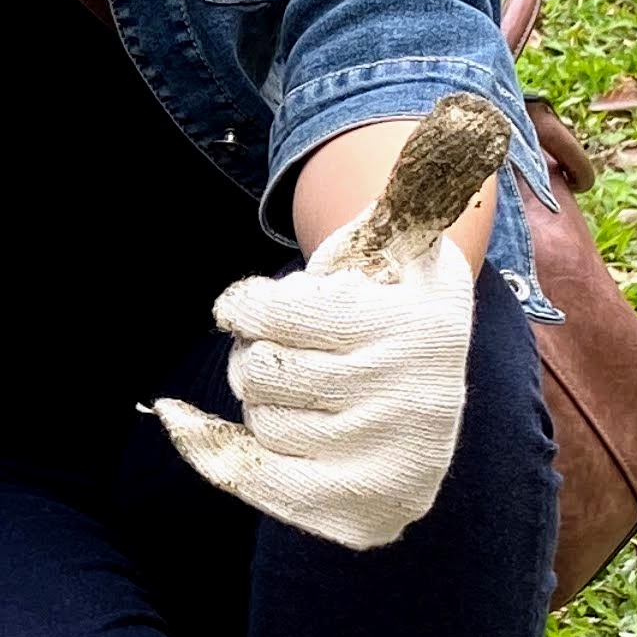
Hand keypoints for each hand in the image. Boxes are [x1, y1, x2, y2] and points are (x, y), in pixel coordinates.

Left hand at [157, 95, 509, 552]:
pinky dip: (205, 448)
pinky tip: (179, 420)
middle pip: (259, 372)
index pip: (273, 316)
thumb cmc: (394, 307)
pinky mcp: (353, 512)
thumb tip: (456, 124)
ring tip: (304, 390)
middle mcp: (404, 400)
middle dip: (259, 354)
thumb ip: (414, 187)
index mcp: (410, 327)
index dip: (246, 307)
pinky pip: (251, 479)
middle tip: (290, 351)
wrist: (434, 404)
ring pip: (258, 420)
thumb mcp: (406, 243)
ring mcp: (381, 463)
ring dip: (262, 400)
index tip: (246, 306)